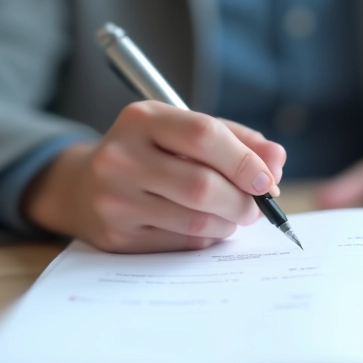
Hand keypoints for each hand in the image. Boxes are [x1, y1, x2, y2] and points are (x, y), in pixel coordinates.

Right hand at [23, 101, 285, 252]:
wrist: (85, 186)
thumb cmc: (152, 154)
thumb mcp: (186, 132)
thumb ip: (238, 141)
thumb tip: (277, 160)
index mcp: (142, 119)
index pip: (203, 135)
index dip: (244, 160)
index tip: (269, 179)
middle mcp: (121, 157)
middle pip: (202, 186)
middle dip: (243, 201)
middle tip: (259, 205)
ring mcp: (114, 199)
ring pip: (196, 220)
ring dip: (229, 222)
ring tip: (234, 214)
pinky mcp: (116, 236)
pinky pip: (182, 243)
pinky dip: (208, 237)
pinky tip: (207, 226)